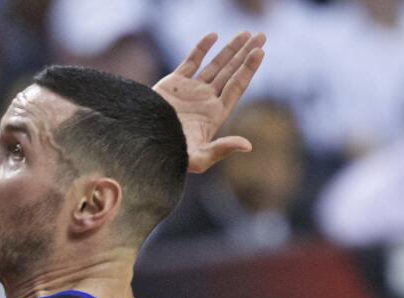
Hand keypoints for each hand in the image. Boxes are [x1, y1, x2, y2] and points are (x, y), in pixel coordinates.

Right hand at [153, 32, 265, 173]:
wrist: (142, 141)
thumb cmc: (169, 155)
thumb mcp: (198, 159)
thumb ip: (222, 149)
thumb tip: (248, 146)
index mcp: (214, 115)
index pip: (236, 87)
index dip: (248, 69)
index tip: (259, 52)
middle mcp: (206, 101)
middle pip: (231, 73)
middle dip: (245, 55)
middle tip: (261, 36)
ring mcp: (191, 91)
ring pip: (215, 65)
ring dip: (230, 49)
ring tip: (246, 33)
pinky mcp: (173, 84)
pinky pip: (191, 61)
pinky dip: (201, 48)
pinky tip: (214, 36)